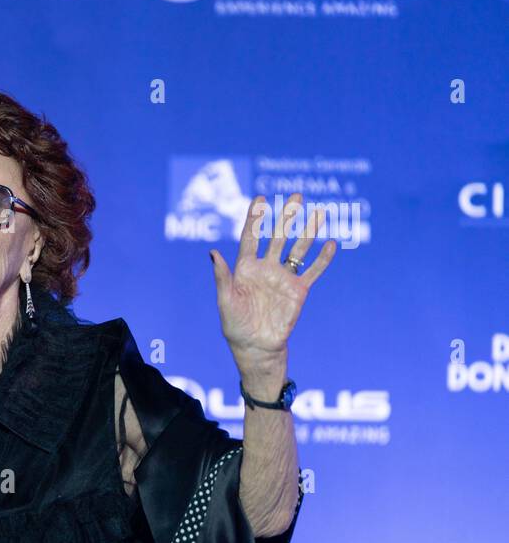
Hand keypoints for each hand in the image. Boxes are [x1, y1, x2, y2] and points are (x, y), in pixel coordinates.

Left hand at [210, 192, 336, 377]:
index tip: (260, 198)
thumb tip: (212, 252)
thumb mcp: (225, 300)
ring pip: (299, 249)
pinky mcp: (299, 290)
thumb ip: (222, 276)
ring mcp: (284, 278)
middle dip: (286, 216)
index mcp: (245, 268)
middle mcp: (266, 268)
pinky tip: (331, 244)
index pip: (251, 236)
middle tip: (296, 195)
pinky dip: (323, 259)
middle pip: (278, 236)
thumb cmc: (235, 325)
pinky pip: (314, 271)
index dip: (255, 217)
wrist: (256, 347)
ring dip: (308, 231)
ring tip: (319, 212)